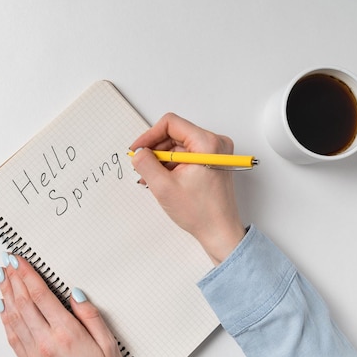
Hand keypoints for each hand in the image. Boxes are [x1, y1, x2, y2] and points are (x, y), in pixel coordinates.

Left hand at [0, 254, 123, 356]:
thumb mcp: (109, 345)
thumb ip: (91, 316)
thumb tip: (76, 294)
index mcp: (66, 333)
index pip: (40, 295)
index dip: (27, 274)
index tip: (19, 260)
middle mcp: (46, 342)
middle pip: (23, 302)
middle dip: (13, 278)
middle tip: (6, 262)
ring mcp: (35, 355)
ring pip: (14, 317)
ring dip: (6, 294)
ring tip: (1, 277)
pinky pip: (12, 337)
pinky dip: (5, 318)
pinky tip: (3, 308)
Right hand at [130, 113, 244, 264]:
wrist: (219, 232)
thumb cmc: (201, 213)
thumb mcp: (164, 187)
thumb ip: (146, 164)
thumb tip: (138, 152)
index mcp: (207, 143)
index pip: (170, 124)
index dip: (149, 136)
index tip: (138, 149)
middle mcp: (215, 143)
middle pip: (175, 134)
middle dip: (155, 150)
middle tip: (142, 167)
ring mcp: (215, 152)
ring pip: (179, 145)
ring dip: (162, 159)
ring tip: (151, 178)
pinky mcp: (213, 161)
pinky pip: (187, 155)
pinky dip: (172, 165)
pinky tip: (163, 179)